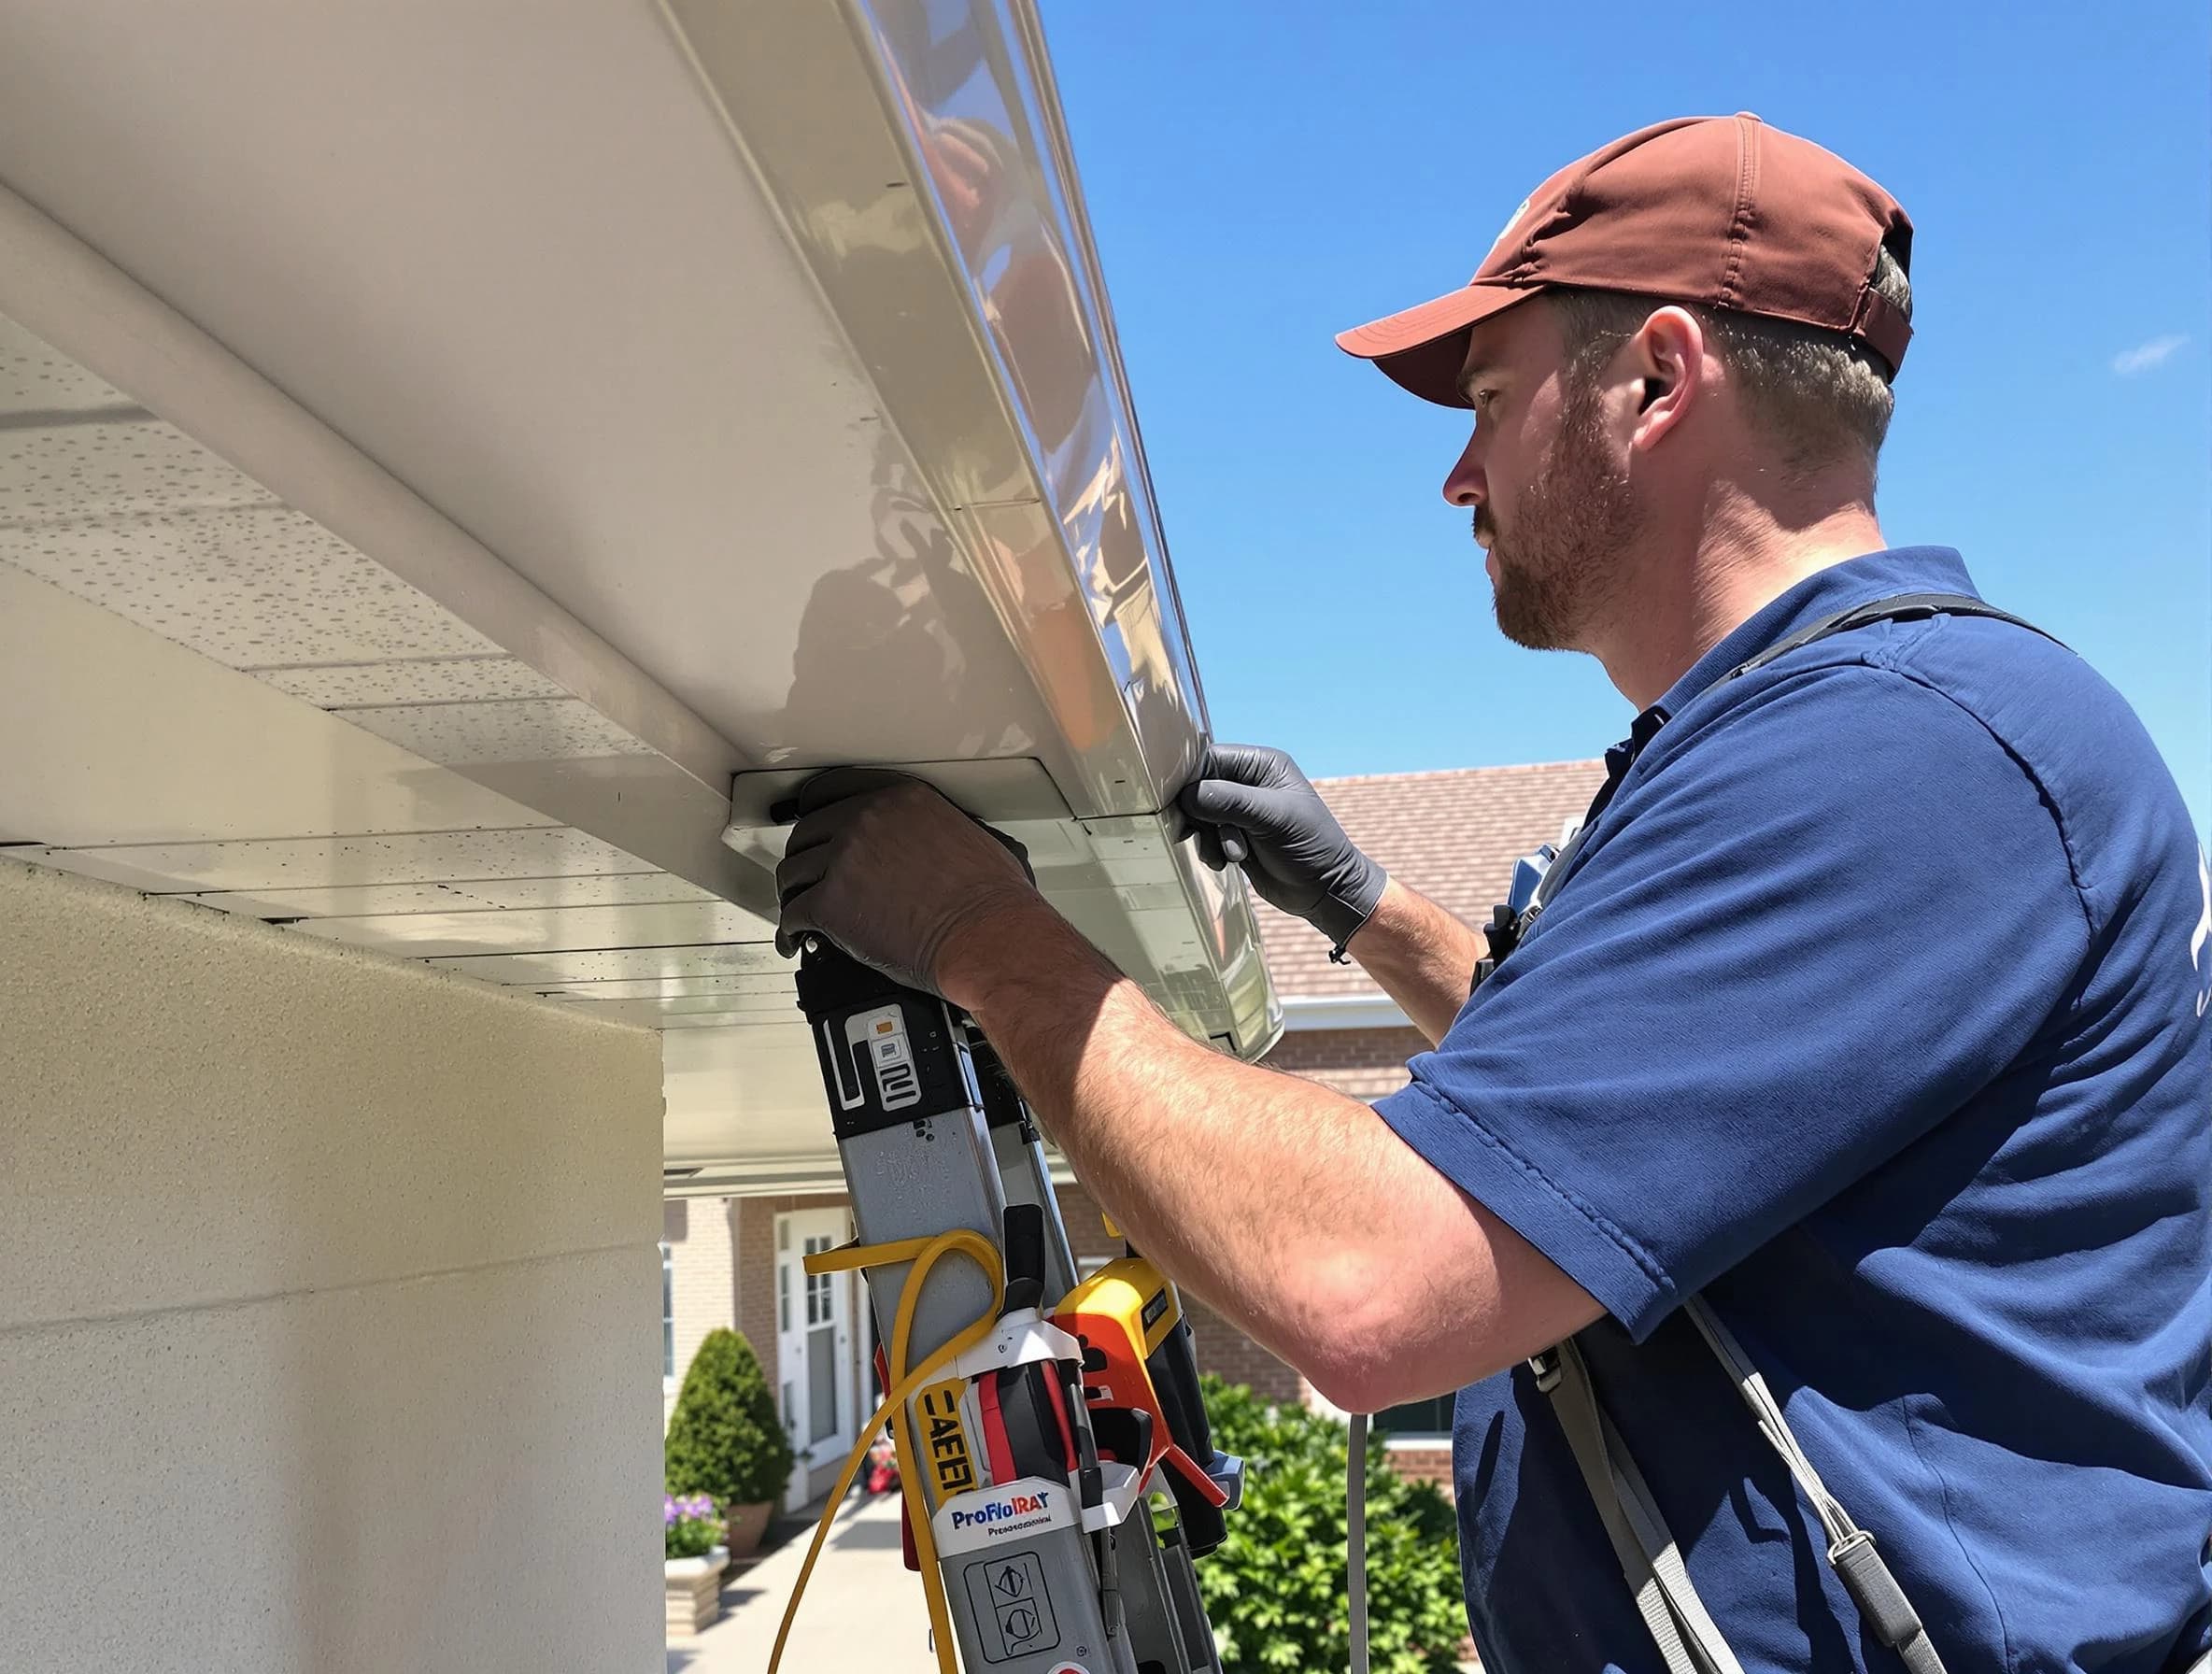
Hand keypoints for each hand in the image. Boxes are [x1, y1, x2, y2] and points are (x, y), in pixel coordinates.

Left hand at [773, 769, 1042, 997]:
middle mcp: (867, 819)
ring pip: (793, 872)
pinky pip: (793, 914)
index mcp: (900, 798)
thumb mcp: (967, 834)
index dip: (814, 810)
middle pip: (807, 832)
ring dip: (793, 894)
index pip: (833, 789)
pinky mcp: (832, 903)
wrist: (987, 936)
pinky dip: (789, 932)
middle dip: (804, 858)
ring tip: (798, 911)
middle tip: (807, 877)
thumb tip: (930, 843)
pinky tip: (794, 941)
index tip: (808, 821)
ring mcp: (845, 859)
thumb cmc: (990, 899)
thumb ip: (932, 826)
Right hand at [1176, 744, 1386, 949]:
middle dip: (1200, 814)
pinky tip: (1226, 862)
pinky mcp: (1233, 836)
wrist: (1324, 890)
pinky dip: (1209, 849)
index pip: (1209, 758)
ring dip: (1206, 837)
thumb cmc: (1310, 845)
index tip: (1185, 804)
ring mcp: (1239, 810)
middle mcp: (1247, 782)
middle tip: (1208, 834)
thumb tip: (1187, 794)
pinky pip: (1204, 836)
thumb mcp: (1272, 817)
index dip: (1192, 780)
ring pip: (1197, 814)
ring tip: (1232, 854)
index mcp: (1261, 764)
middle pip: (1198, 786)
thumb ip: (1229, 801)